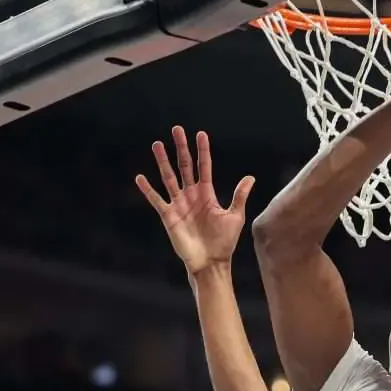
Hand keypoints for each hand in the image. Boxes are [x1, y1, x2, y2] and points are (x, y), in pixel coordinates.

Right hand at [136, 126, 254, 274]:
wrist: (211, 261)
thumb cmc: (224, 241)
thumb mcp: (235, 216)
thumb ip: (239, 196)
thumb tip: (250, 177)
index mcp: (207, 194)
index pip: (204, 167)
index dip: (202, 151)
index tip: (200, 134)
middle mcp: (191, 195)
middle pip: (185, 166)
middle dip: (181, 148)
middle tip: (177, 129)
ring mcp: (179, 204)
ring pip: (169, 178)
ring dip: (163, 161)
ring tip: (157, 144)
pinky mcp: (169, 216)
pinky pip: (156, 200)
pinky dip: (148, 189)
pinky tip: (140, 177)